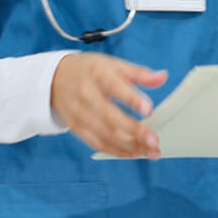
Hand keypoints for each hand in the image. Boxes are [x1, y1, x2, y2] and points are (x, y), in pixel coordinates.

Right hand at [51, 52, 167, 158]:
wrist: (54, 78)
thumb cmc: (91, 70)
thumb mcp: (113, 64)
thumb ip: (139, 73)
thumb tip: (163, 77)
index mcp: (98, 74)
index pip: (116, 87)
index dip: (132, 99)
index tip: (149, 110)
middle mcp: (86, 94)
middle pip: (110, 117)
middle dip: (134, 132)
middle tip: (155, 142)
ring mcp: (79, 113)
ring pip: (105, 135)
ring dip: (130, 146)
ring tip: (151, 151)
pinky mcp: (76, 128)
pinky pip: (97, 144)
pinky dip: (117, 151)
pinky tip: (135, 153)